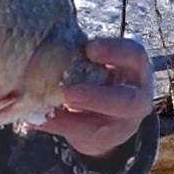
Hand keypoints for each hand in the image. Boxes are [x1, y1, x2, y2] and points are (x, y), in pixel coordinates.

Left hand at [31, 37, 153, 156]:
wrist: (112, 114)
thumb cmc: (100, 76)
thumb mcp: (100, 62)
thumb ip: (82, 54)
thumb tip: (45, 33)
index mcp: (136, 69)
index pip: (134, 56)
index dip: (114, 51)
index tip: (89, 48)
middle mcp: (137, 97)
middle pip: (126, 100)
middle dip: (95, 97)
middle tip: (66, 92)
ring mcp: (123, 123)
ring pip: (102, 127)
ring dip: (72, 120)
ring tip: (45, 111)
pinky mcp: (104, 140)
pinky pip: (82, 136)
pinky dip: (56, 126)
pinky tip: (36, 120)